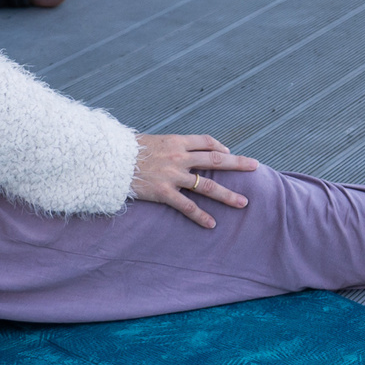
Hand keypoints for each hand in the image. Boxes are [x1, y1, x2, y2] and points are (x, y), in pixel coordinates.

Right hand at [132, 133, 257, 228]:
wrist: (109, 160)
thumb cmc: (127, 150)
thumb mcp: (152, 141)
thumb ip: (169, 146)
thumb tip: (181, 150)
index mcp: (177, 142)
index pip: (206, 142)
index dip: (220, 147)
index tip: (229, 154)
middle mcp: (179, 157)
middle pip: (216, 160)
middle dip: (238, 163)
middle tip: (255, 167)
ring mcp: (173, 175)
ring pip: (207, 185)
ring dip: (227, 194)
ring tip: (243, 202)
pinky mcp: (163, 192)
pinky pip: (186, 206)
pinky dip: (200, 215)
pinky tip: (212, 224)